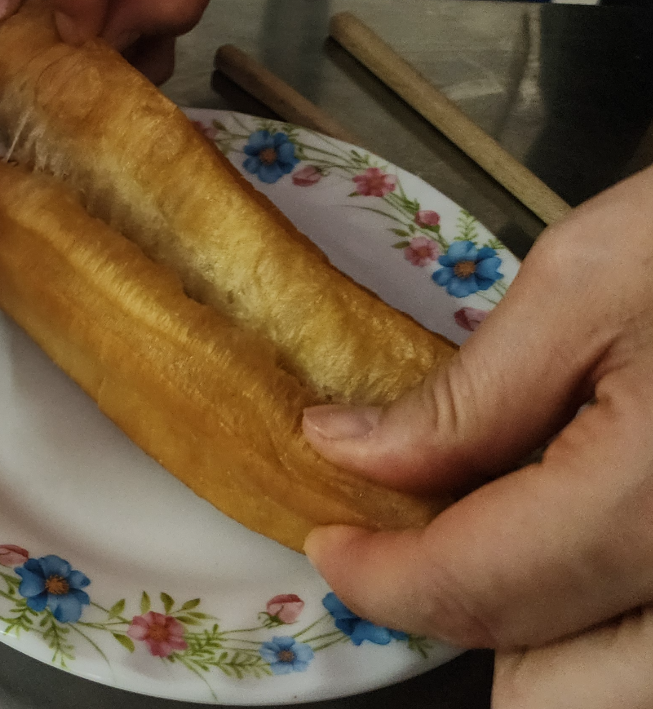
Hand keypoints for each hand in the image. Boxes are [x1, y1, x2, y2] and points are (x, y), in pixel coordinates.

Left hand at [301, 166, 652, 707]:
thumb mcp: (586, 283)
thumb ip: (462, 397)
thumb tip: (345, 453)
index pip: (476, 590)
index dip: (379, 577)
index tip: (330, 541)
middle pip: (548, 693)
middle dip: (462, 615)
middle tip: (418, 530)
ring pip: (601, 689)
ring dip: (530, 631)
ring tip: (498, 521)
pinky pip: (645, 650)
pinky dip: (590, 617)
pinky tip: (571, 526)